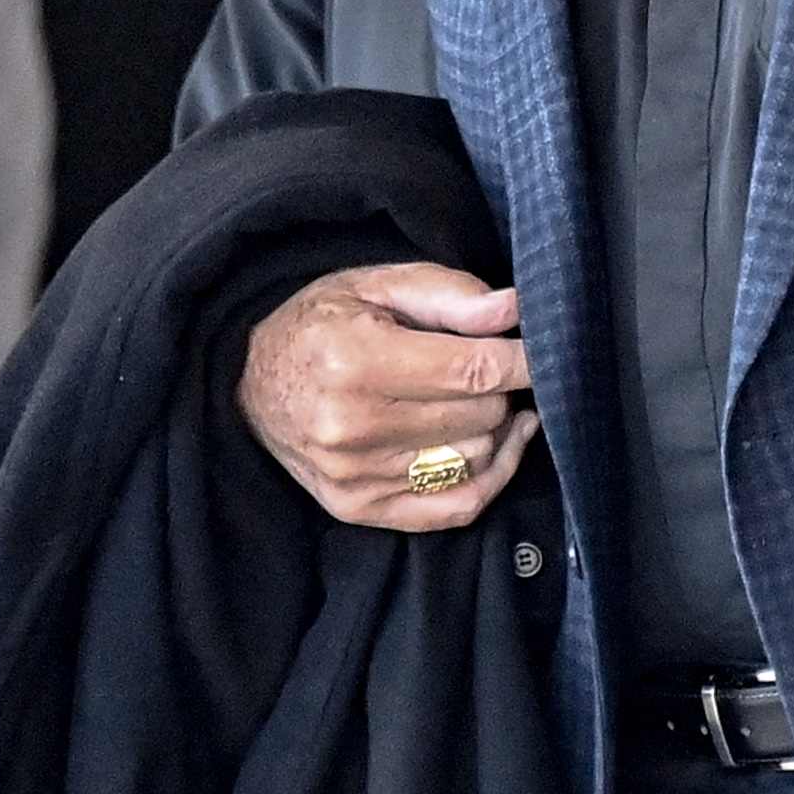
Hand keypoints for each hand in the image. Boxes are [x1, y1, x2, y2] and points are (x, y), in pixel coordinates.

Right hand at [240, 263, 533, 532]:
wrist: (247, 384)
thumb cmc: (321, 323)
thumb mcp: (375, 284)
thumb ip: (449, 295)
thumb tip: (516, 309)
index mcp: (356, 361)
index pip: (473, 371)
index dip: (525, 360)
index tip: (546, 349)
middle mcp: (353, 427)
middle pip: (481, 417)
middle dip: (501, 388)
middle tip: (493, 364)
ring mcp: (355, 476)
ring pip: (475, 458)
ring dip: (496, 429)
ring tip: (488, 399)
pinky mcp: (359, 508)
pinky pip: (456, 507)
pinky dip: (491, 477)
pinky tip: (501, 445)